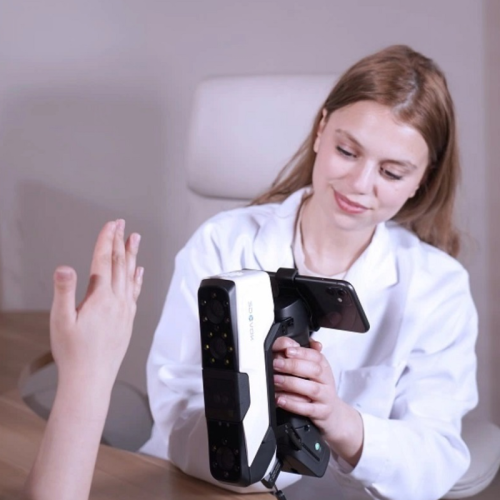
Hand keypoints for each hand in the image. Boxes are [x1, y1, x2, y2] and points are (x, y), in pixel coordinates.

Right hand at [49, 219, 142, 387]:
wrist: (91, 379)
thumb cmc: (73, 353)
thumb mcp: (60, 321)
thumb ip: (64, 292)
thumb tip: (64, 268)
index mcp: (100, 298)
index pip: (104, 261)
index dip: (106, 240)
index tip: (110, 224)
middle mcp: (117, 301)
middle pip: (119, 264)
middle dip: (120, 241)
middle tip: (122, 224)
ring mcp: (125, 310)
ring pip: (130, 276)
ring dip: (131, 255)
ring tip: (135, 239)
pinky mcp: (128, 320)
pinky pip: (135, 292)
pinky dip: (137, 278)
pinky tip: (139, 272)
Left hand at [272, 336, 363, 465]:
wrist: (334, 415)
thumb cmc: (320, 389)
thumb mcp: (315, 370)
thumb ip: (305, 355)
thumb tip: (299, 341)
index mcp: (324, 367)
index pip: (316, 356)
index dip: (301, 352)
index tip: (287, 350)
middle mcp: (326, 381)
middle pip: (314, 370)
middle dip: (293, 365)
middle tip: (276, 364)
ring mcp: (325, 397)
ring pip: (311, 389)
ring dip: (291, 383)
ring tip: (276, 380)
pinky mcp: (322, 413)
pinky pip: (308, 409)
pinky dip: (293, 404)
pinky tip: (281, 400)